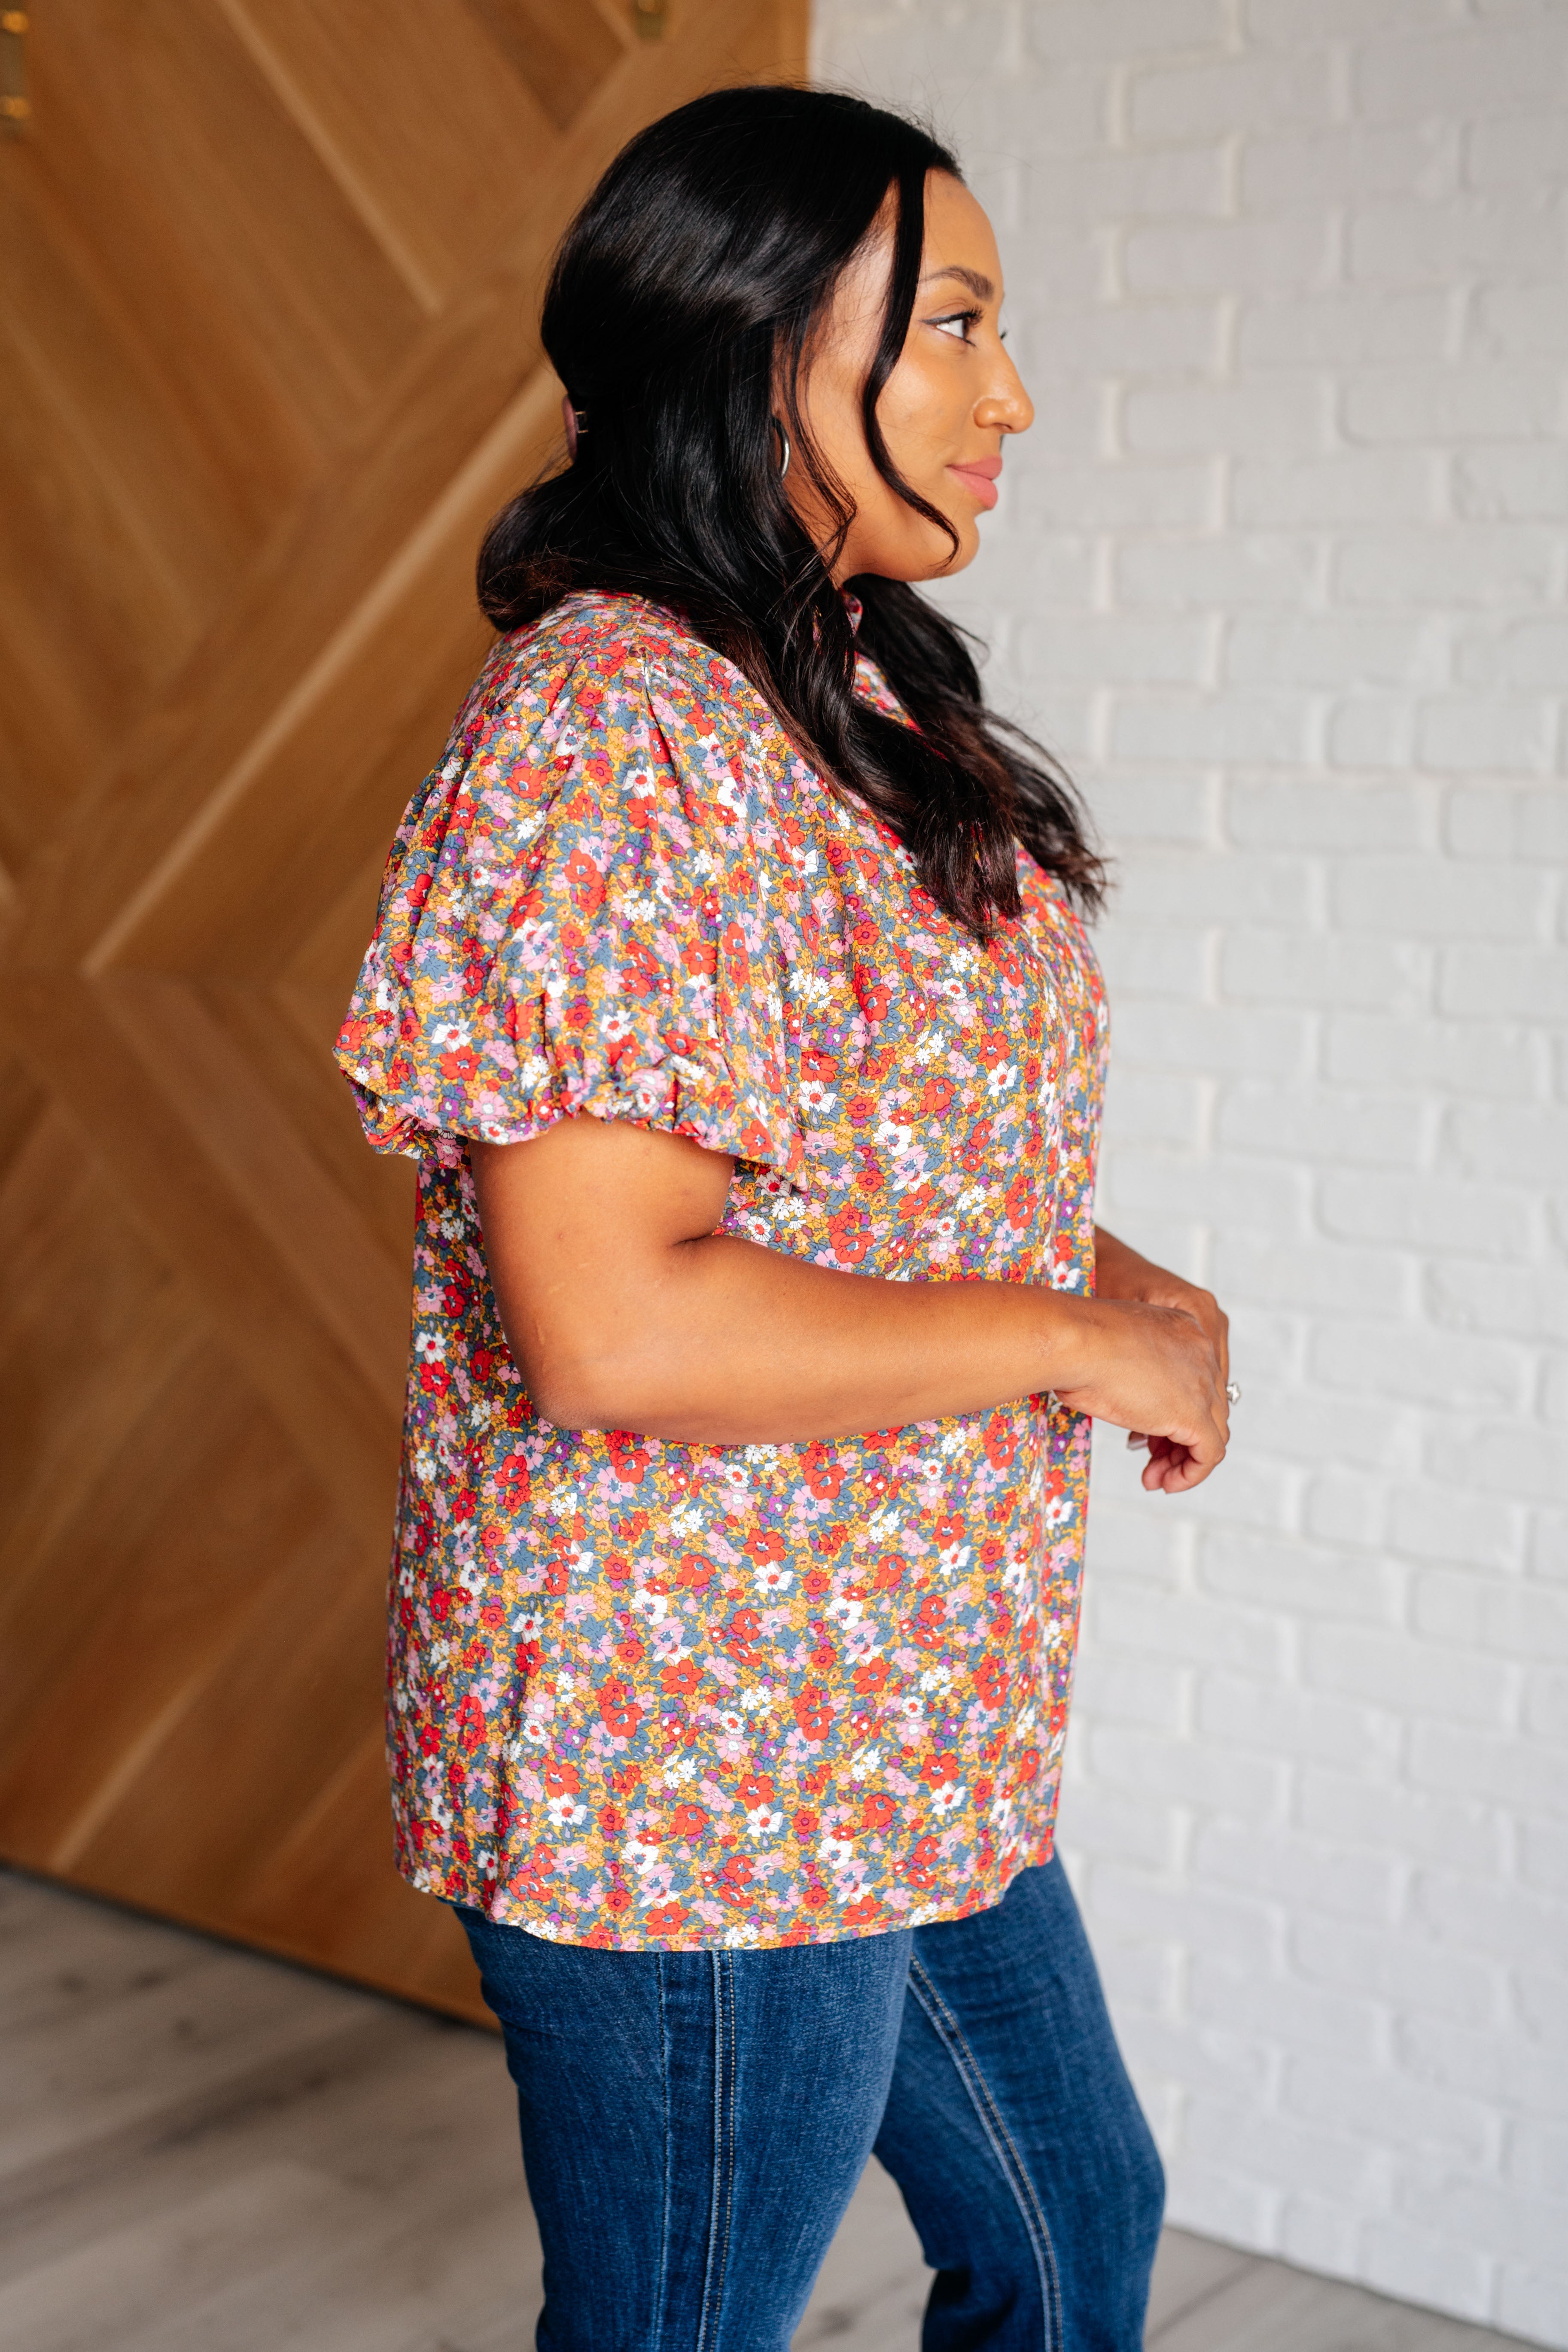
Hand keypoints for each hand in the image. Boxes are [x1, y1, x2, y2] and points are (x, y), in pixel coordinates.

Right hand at [1091, 1227, 1230, 1493]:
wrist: (1074, 1341)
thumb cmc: (1075, 1342)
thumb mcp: (1113, 1350)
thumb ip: (1131, 1370)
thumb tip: (1123, 1399)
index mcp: (1183, 1329)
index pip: (1196, 1380)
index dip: (1173, 1411)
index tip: (1147, 1433)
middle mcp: (1201, 1351)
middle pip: (1208, 1407)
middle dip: (1180, 1440)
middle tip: (1151, 1460)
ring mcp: (1202, 1383)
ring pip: (1213, 1433)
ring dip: (1184, 1461)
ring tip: (1155, 1479)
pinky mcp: (1194, 1415)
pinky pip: (1209, 1455)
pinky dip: (1191, 1474)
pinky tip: (1166, 1484)